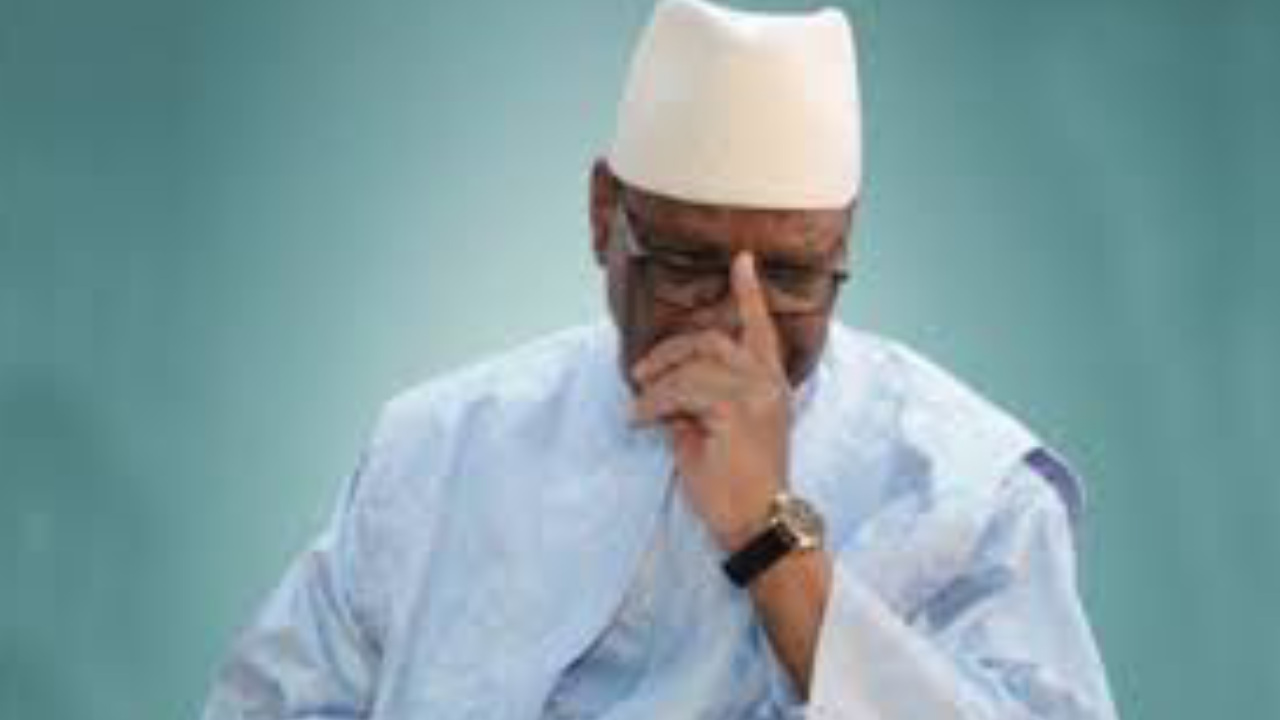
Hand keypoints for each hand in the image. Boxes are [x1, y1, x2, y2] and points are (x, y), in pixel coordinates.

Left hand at [631, 253, 791, 550]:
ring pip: (693, 367)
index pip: (761, 329)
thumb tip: (661, 384)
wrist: (755, 523)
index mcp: (769, 385)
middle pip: (713, 340)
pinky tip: (640, 421)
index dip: (749, 294)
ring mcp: (755, 395)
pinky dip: (652, 404)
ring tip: (638, 410)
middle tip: (640, 373)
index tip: (741, 259)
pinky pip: (681, 392)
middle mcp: (768, 384)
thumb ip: (695, 400)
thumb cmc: (734, 485)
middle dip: (671, 350)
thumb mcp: (710, 432)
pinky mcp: (735, 410)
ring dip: (656, 386)